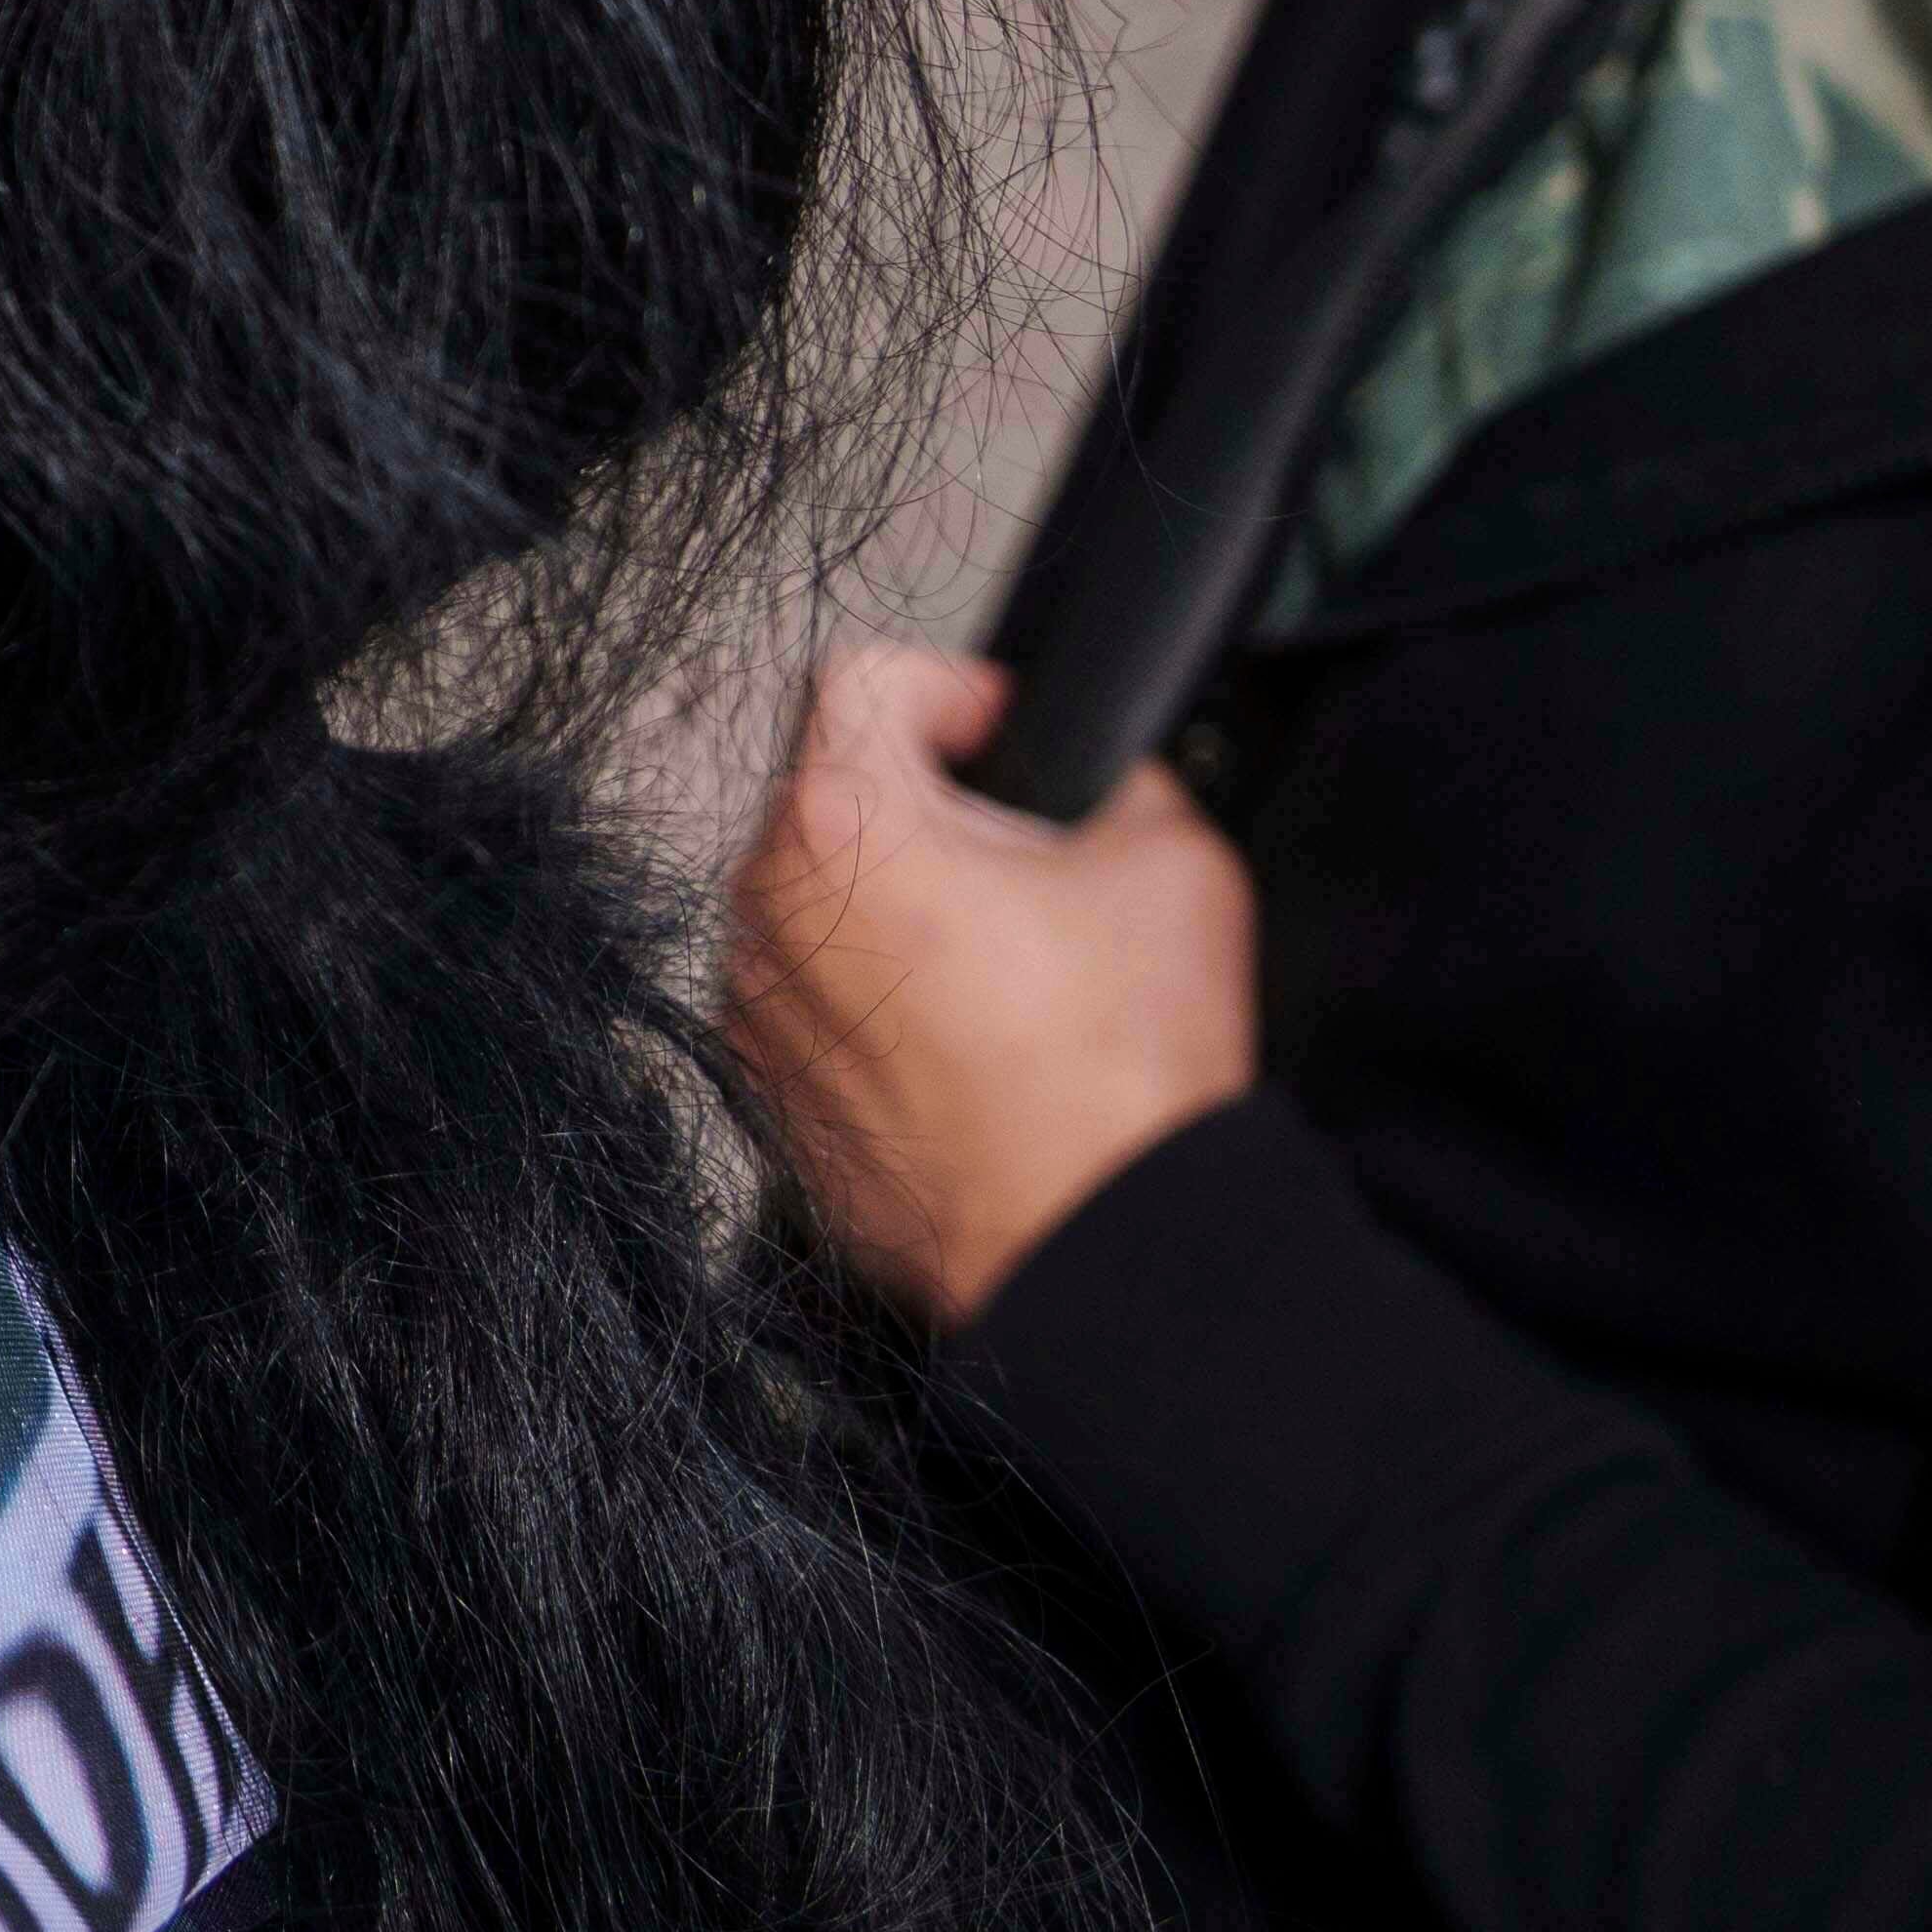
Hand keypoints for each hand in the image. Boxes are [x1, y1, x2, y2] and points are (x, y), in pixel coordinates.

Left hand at [722, 644, 1257, 1325]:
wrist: (1102, 1251)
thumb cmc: (1121, 1084)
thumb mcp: (1175, 863)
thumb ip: (1118, 779)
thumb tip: (1095, 776)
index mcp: (842, 828)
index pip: (863, 680)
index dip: (957, 689)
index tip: (1007, 734)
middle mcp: (769, 910)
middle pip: (837, 795)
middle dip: (934, 811)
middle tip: (1034, 870)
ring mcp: (757, 1009)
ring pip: (823, 904)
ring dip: (902, 910)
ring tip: (1010, 974)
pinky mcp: (769, 1092)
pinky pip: (817, 1002)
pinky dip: (881, 1004)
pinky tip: (972, 1050)